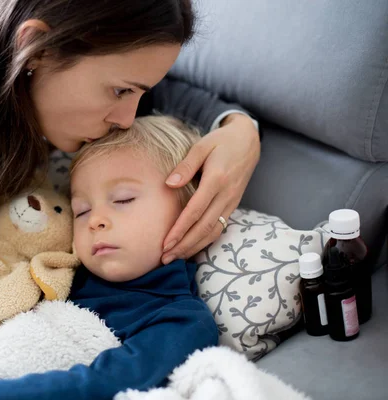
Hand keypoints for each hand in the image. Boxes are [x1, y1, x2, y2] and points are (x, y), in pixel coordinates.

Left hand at [162, 113, 260, 262]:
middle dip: (184, 245)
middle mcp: (227, 195)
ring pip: (213, 231)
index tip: (165, 242)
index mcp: (217, 179)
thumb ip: (185, 165)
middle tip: (165, 258)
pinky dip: (205, 241)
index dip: (180, 229)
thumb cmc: (220, 142)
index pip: (196, 210)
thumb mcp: (201, 146)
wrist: (248, 142)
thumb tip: (169, 184)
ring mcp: (232, 202)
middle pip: (204, 227)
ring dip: (194, 247)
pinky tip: (191, 249)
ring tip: (174, 258)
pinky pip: (219, 228)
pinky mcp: (233, 206)